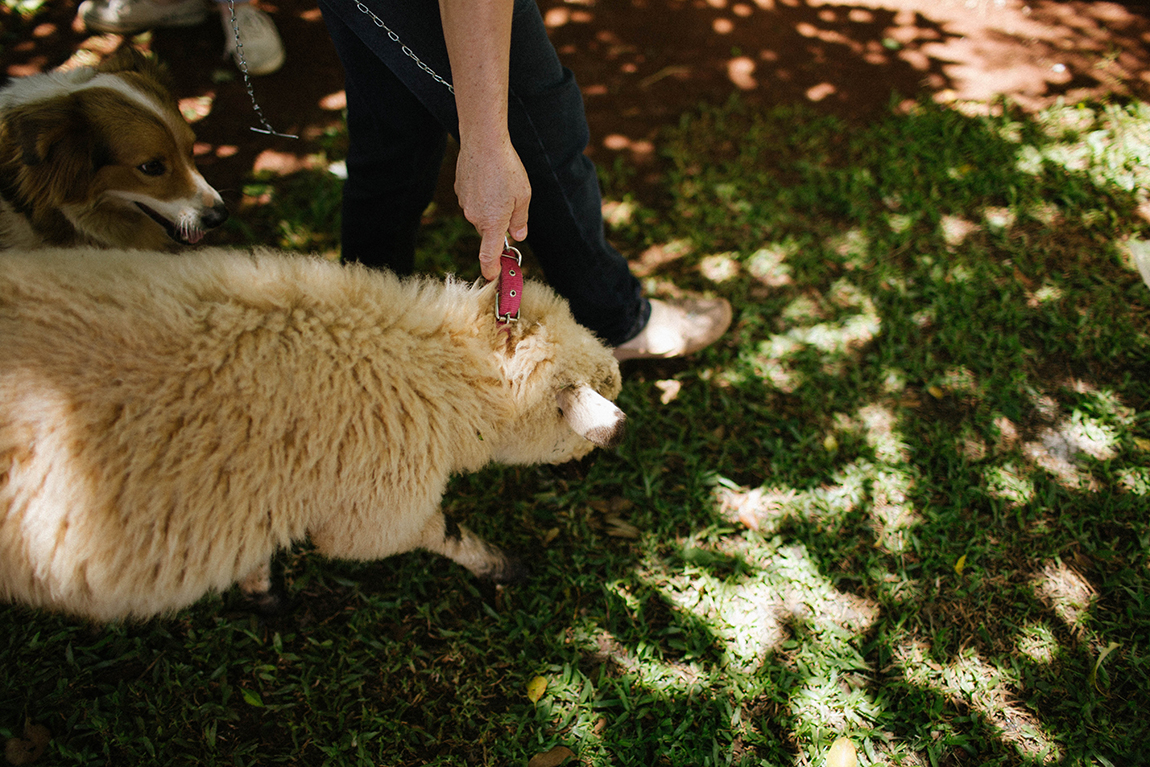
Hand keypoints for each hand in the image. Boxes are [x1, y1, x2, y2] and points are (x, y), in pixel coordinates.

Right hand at [455, 133, 529, 280]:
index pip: (488, 255)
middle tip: (511, 203)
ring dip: (490, 207)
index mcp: (492, 222)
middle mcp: (475, 217)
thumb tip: (518, 235)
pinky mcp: (459, 190)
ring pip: (480, 214)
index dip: (491, 269)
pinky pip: (472, 200)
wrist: (483, 142)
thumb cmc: (507, 169)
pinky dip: (481, 194)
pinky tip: (488, 177)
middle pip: (487, 230)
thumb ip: (520, 220)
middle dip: (498, 224)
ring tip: (500, 183)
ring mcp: (464, 204)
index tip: (493, 277)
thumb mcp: (523, 196)